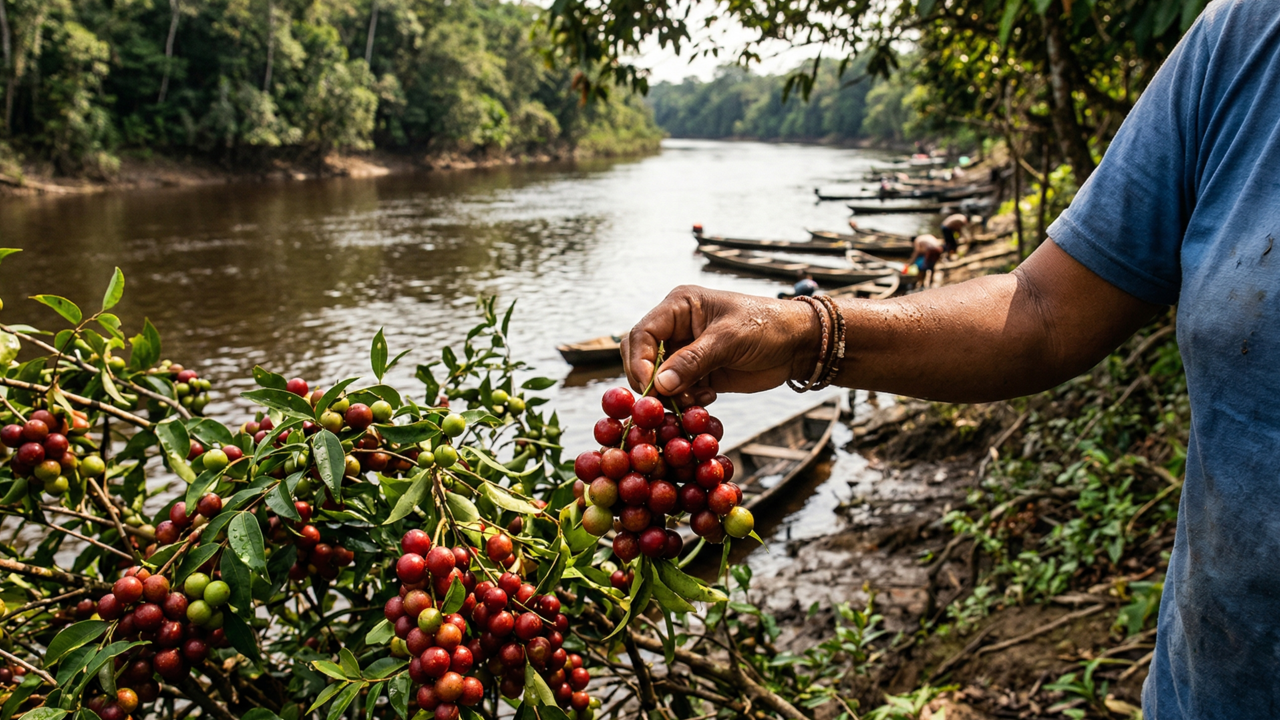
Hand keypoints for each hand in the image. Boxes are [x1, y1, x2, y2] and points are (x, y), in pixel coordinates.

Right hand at [621, 286, 818, 404]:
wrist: (799, 344)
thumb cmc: (767, 326)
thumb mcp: (729, 339)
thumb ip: (693, 361)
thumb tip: (659, 384)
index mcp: (679, 306)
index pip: (643, 333)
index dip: (640, 361)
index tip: (650, 388)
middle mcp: (678, 327)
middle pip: (644, 357)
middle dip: (652, 382)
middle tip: (666, 402)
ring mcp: (687, 352)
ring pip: (660, 379)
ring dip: (672, 395)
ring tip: (697, 399)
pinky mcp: (699, 373)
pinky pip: (679, 391)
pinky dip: (687, 400)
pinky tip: (708, 398)